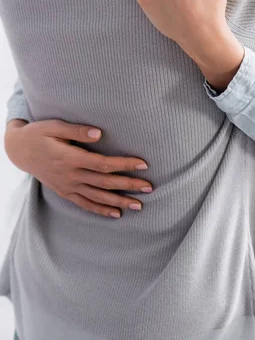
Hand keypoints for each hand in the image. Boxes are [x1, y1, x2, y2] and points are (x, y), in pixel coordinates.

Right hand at [4, 119, 151, 217]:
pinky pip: (84, 204)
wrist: (18, 150)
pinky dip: (100, 210)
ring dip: (119, 202)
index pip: (103, 164)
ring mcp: (67, 186)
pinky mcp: (64, 191)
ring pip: (97, 197)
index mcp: (70, 158)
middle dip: (128, 185)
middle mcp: (70, 175)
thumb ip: (77, 131)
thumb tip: (99, 133)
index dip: (124, 165)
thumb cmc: (39, 134)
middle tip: (149, 187)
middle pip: (105, 183)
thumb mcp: (55, 126)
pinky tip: (115, 214)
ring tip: (139, 206)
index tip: (143, 164)